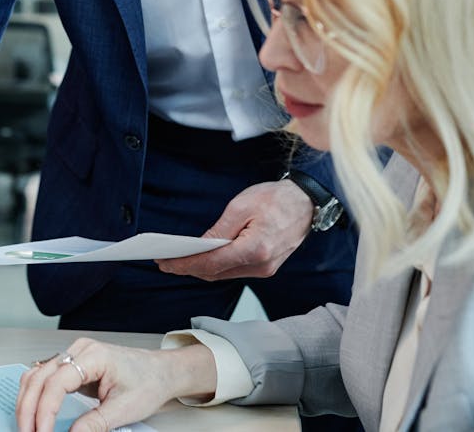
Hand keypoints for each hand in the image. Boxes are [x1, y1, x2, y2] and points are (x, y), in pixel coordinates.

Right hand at [15, 338, 214, 431]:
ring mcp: (73, 355)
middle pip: (39, 377)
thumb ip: (95, 424)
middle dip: (29, 409)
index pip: (56, 383)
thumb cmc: (148, 382)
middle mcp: (79, 350)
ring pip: (36, 375)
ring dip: (27, 401)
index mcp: (93, 355)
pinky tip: (32, 412)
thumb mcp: (125, 409)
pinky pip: (43, 377)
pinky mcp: (71, 365)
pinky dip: (34, 395)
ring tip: (27, 426)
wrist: (161, 371)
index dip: (45, 411)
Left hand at [156, 180, 312, 280]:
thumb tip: (200, 245)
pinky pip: (236, 270)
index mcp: (255, 250)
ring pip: (225, 274)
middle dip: (189, 268)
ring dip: (202, 268)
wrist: (307, 202)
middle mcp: (261, 266)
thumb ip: (219, 229)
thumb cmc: (276, 199)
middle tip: (167, 262)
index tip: (166, 264)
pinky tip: (204, 258)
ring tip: (180, 260)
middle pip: (216, 273)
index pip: (211, 264)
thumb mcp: (241, 206)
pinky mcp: (267, 267)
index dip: (186, 265)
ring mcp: (266, 269)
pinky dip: (218, 266)